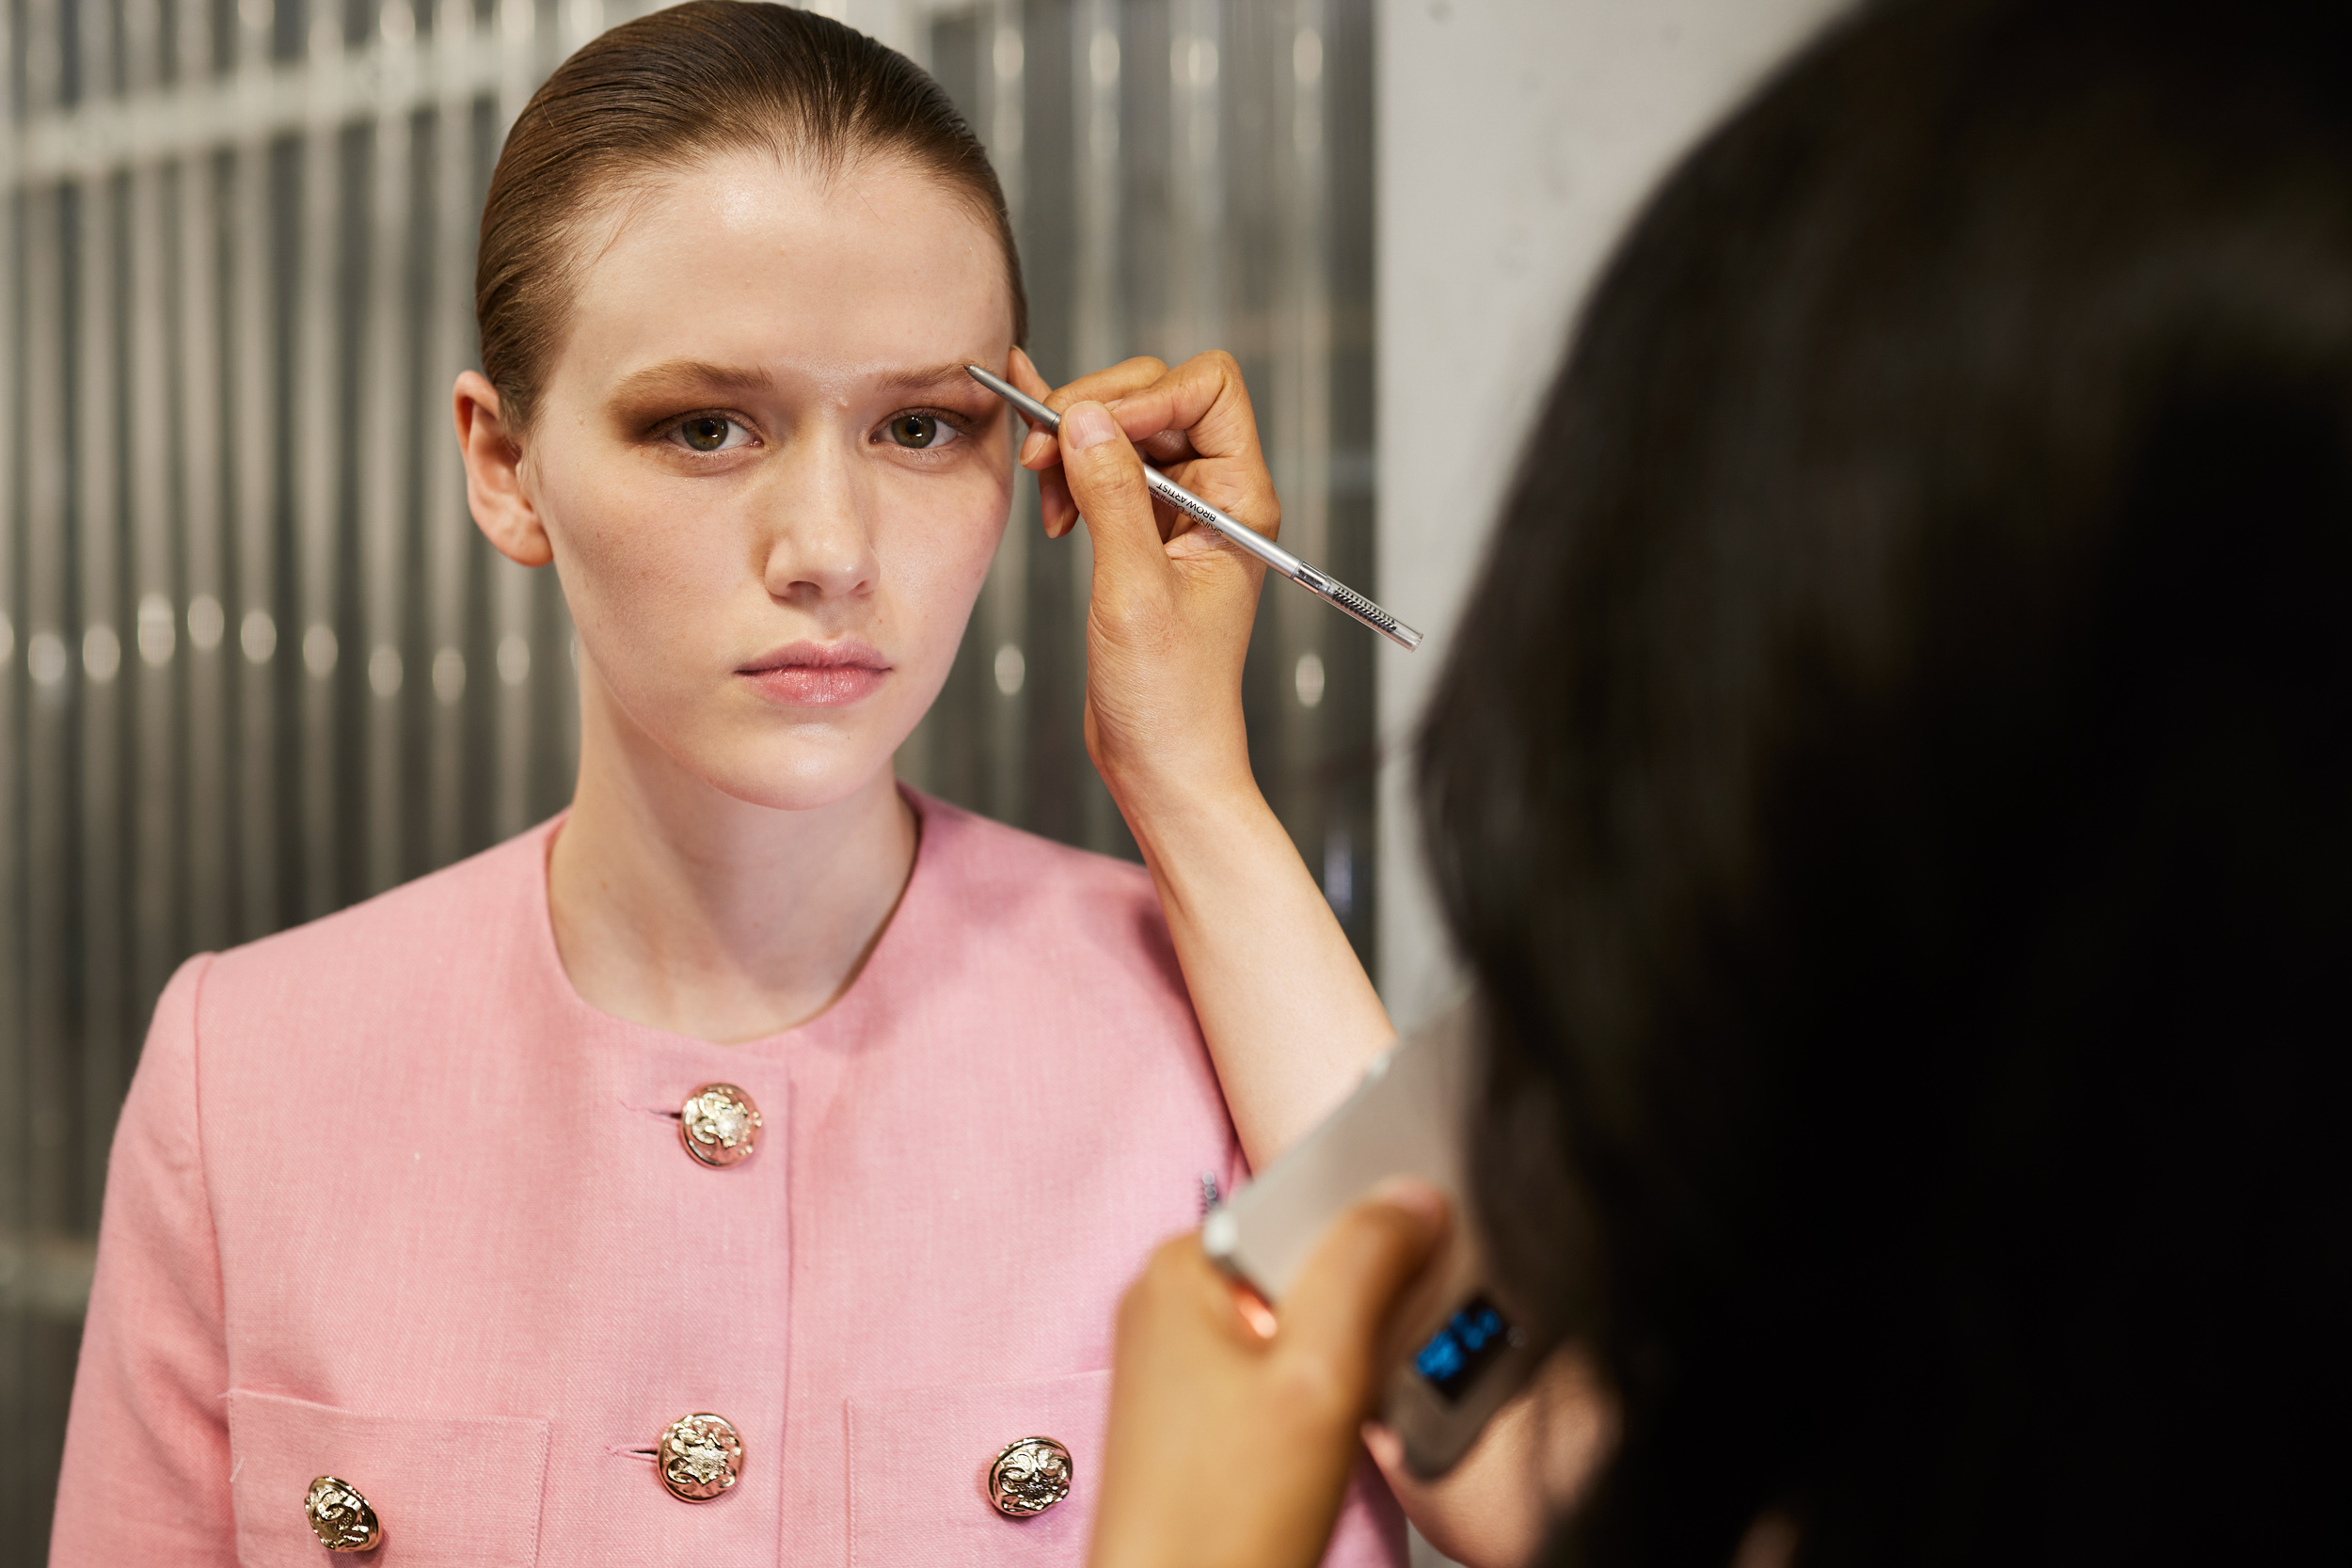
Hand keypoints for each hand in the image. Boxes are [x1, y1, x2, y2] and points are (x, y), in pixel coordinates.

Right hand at [1004, 348, 1278, 812]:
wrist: (1162, 761)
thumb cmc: (1170, 696)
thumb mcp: (1135, 591)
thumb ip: (1113, 497)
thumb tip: (1085, 419)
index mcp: (1241, 500)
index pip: (1210, 389)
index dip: (1147, 395)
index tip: (1091, 430)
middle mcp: (1217, 497)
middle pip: (1160, 397)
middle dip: (1097, 414)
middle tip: (1044, 454)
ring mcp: (1179, 513)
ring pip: (1125, 429)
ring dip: (1076, 444)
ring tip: (1045, 492)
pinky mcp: (1142, 533)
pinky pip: (1107, 468)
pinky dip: (1070, 468)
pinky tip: (1045, 488)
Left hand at [1088, 1183, 1448, 1567]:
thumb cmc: (1220, 1519)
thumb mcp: (1319, 1375)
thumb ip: (1366, 1268)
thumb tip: (1409, 1197)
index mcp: (1184, 1265)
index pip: (1303, 1196)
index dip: (1374, 1225)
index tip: (1425, 1258)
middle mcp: (1171, 1298)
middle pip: (1306, 1256)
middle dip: (1365, 1299)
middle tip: (1382, 1358)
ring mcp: (1182, 1355)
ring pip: (1303, 1314)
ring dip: (1353, 1350)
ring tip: (1358, 1404)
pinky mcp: (1199, 1404)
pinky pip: (1283, 1360)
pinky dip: (1326, 1385)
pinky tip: (1336, 1430)